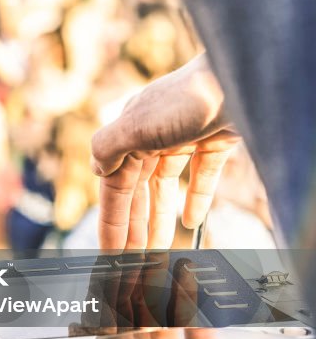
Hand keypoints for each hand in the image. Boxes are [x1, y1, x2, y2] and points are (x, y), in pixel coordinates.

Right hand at [91, 54, 238, 249]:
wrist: (243, 77)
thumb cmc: (188, 98)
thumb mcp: (135, 124)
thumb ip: (107, 147)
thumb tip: (95, 170)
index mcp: (129, 132)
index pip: (114, 187)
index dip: (112, 222)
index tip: (111, 253)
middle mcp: (152, 135)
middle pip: (138, 191)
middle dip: (135, 226)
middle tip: (134, 260)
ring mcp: (183, 137)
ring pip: (164, 187)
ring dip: (159, 218)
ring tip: (158, 248)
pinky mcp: (214, 140)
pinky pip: (200, 176)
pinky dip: (195, 199)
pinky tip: (192, 220)